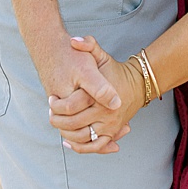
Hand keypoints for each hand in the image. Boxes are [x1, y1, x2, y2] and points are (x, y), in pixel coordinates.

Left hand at [49, 34, 144, 153]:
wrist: (136, 84)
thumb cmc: (114, 70)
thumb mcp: (101, 55)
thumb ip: (88, 45)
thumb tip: (74, 41)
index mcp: (100, 95)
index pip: (70, 106)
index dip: (56, 105)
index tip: (51, 99)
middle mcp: (106, 113)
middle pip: (73, 124)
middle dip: (57, 120)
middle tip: (50, 112)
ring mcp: (110, 126)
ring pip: (82, 138)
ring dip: (66, 134)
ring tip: (57, 123)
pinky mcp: (113, 133)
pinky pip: (95, 146)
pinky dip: (81, 148)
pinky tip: (67, 142)